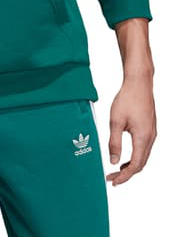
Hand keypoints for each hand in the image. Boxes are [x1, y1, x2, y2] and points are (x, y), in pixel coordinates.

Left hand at [107, 18, 156, 185]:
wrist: (139, 83)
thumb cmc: (127, 99)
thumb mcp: (115, 121)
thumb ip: (114, 142)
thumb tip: (113, 161)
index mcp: (143, 138)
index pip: (135, 166)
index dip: (124, 176)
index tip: (113, 181)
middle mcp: (151, 138)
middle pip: (141, 164)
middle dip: (126, 173)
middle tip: (112, 177)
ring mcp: (152, 133)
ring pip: (143, 157)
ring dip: (131, 165)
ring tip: (116, 169)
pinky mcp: (150, 128)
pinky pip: (144, 148)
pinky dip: (135, 156)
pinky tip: (124, 155)